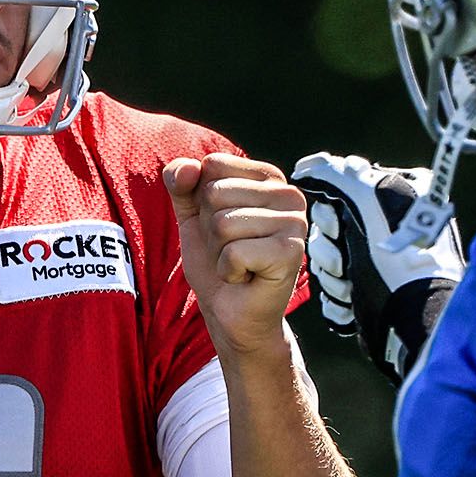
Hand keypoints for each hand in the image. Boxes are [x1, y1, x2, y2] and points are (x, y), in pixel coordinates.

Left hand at [164, 153, 306, 358]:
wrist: (229, 310)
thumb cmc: (214, 258)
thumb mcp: (190, 214)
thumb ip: (180, 181)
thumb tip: (188, 167)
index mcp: (269, 177)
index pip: (212, 165)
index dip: (202, 200)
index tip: (220, 226)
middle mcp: (289, 194)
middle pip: (215, 194)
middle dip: (209, 229)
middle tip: (229, 249)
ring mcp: (295, 223)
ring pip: (223, 224)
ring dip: (219, 252)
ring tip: (238, 264)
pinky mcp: (291, 253)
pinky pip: (233, 252)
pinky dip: (228, 271)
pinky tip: (246, 277)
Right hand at [290, 153, 464, 383]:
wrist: (411, 318)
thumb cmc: (395, 259)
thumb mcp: (366, 202)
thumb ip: (334, 174)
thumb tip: (307, 166)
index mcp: (398, 196)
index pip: (339, 190)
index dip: (328, 212)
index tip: (338, 227)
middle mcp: (391, 225)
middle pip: (328, 228)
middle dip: (330, 250)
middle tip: (346, 262)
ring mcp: (380, 260)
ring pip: (328, 260)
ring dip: (333, 277)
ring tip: (353, 287)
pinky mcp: (370, 291)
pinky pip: (334, 286)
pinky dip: (338, 296)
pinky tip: (354, 300)